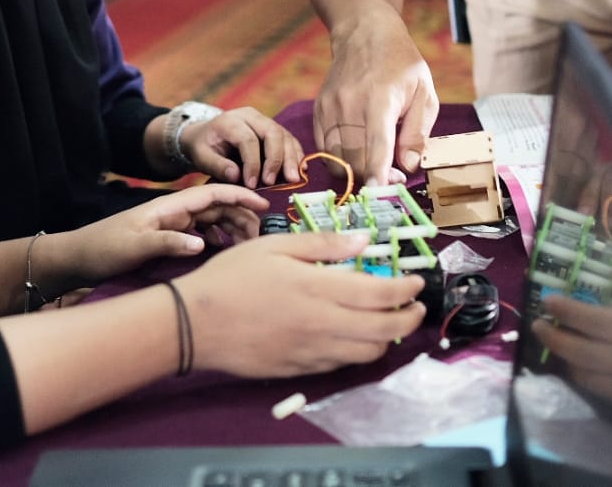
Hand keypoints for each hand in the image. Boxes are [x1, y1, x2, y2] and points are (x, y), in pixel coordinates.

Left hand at [60, 184, 267, 286]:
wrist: (80, 258)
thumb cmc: (104, 249)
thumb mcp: (134, 247)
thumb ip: (167, 243)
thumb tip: (203, 244)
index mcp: (169, 206)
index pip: (212, 193)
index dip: (240, 195)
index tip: (265, 204)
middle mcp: (175, 212)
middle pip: (218, 207)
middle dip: (243, 216)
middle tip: (261, 237)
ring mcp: (173, 225)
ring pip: (213, 221)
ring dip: (233, 229)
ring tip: (249, 247)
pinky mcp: (170, 239)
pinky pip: (202, 235)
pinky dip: (219, 240)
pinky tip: (227, 253)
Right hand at [175, 231, 427, 377]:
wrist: (196, 324)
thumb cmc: (232, 277)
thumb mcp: (274, 246)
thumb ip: (323, 245)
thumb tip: (363, 241)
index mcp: (318, 289)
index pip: (381, 294)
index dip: (407, 289)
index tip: (416, 281)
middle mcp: (323, 325)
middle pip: (385, 331)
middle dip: (409, 318)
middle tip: (414, 305)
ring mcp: (313, 352)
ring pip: (368, 354)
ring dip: (386, 338)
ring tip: (386, 321)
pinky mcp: (301, 370)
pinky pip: (342, 364)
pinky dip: (357, 351)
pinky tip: (351, 335)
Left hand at [181, 107, 302, 188]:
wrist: (207, 136)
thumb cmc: (204, 147)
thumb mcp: (202, 156)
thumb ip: (217, 166)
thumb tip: (236, 176)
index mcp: (230, 121)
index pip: (248, 140)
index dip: (252, 163)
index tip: (252, 185)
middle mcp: (250, 116)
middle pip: (271, 132)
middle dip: (276, 159)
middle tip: (274, 181)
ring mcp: (264, 120)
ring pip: (284, 135)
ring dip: (291, 158)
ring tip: (293, 179)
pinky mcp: (273, 128)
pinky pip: (289, 139)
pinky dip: (296, 154)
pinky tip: (300, 169)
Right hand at [313, 10, 436, 185]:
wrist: (364, 32)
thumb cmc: (401, 63)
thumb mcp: (424, 93)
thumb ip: (417, 133)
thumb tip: (408, 167)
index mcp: (380, 100)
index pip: (376, 147)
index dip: (377, 175)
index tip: (380, 194)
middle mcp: (350, 105)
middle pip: (354, 159)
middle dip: (373, 179)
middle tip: (392, 178)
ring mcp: (330, 107)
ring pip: (336, 157)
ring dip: (356, 172)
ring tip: (377, 167)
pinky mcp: (320, 110)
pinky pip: (325, 147)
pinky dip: (340, 160)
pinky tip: (358, 155)